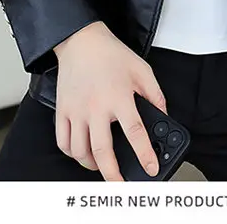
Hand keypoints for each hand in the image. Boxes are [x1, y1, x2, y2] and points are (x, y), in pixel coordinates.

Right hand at [52, 20, 166, 180]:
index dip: (145, 154)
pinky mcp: (63, 110)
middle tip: (120, 185)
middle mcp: (96, 106)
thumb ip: (155, 94)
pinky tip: (82, 152)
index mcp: (119, 96)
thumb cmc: (112, 54)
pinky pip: (63, 141)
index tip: (150, 168)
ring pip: (80, 151)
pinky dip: (72, 153)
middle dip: (113, 174)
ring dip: (92, 165)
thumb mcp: (142, 69)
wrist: (81, 40)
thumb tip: (163, 116)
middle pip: (103, 150)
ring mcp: (77, 110)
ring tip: (102, 166)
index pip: (135, 132)